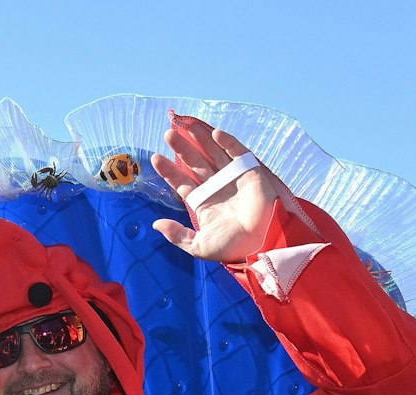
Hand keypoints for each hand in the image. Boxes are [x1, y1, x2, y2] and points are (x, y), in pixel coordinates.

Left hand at [149, 114, 285, 263]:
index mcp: (203, 202)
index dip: (169, 170)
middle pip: (195, 162)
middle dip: (182, 148)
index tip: (155, 158)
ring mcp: (232, 177)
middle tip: (168, 134)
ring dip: (200, 139)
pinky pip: (237, 152)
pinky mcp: (250, 171)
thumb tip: (156, 224)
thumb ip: (177, 235)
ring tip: (185, 125)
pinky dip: (227, 141)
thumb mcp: (198, 245)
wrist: (260, 244)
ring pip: (213, 152)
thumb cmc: (232, 247)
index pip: (182, 181)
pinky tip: (214, 133)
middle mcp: (216, 187)